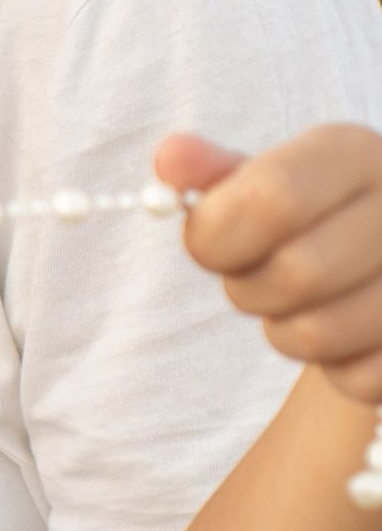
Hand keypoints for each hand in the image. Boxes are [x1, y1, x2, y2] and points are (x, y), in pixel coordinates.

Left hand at [166, 128, 381, 403]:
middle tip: (255, 277)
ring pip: (318, 334)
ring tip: (300, 303)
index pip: (271, 199)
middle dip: (249, 289)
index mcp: (353, 153)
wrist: (379, 257)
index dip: (217, 237)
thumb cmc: (309, 218)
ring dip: (285, 330)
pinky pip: (356, 377)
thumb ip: (212, 173)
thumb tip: (170, 157)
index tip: (208, 247)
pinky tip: (346, 332)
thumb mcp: (262, 181)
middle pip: (295, 274)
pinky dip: (333, 366)